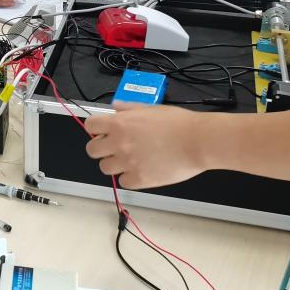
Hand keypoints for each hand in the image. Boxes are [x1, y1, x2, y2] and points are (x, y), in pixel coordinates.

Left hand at [84, 103, 208, 188]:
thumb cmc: (178, 122)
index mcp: (119, 124)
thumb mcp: (150, 107)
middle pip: (92, 150)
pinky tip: (141, 170)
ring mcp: (128, 163)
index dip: (96, 129)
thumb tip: (115, 107)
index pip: (90, 126)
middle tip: (115, 148)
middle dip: (102, 148)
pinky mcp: (140, 179)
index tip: (104, 132)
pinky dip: (130, 178)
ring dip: (115, 164)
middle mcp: (119, 143)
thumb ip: (129, 108)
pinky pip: (123, 182)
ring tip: (130, 160)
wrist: (199, 141)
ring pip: (105, 168)